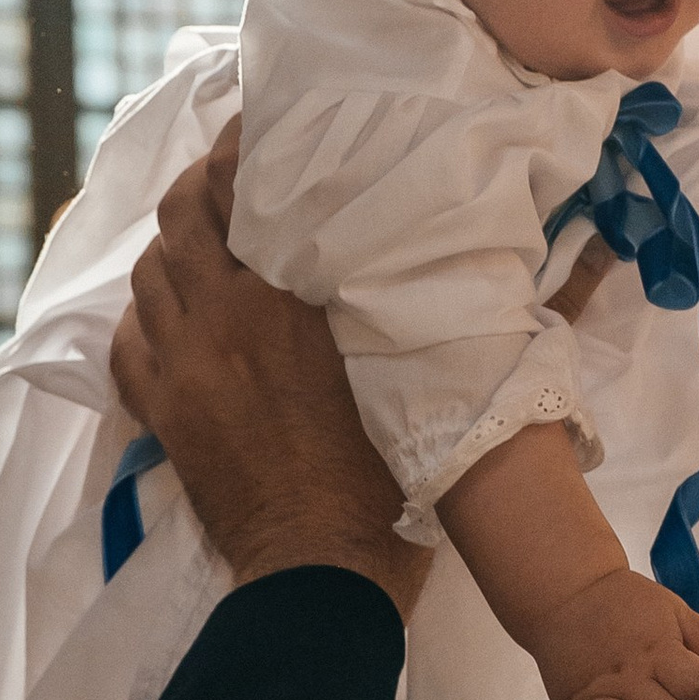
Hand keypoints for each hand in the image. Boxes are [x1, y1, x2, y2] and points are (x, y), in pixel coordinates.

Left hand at [112, 120, 430, 614]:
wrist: (320, 573)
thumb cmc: (385, 483)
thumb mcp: (418, 378)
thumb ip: (438, 305)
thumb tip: (569, 257)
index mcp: (281, 306)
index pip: (239, 196)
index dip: (239, 150)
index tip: (257, 126)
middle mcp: (217, 325)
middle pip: (179, 220)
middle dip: (199, 186)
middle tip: (229, 172)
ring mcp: (180, 371)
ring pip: (147, 277)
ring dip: (171, 249)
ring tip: (204, 241)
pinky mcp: (161, 416)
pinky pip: (129, 344)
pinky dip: (145, 318)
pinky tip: (172, 316)